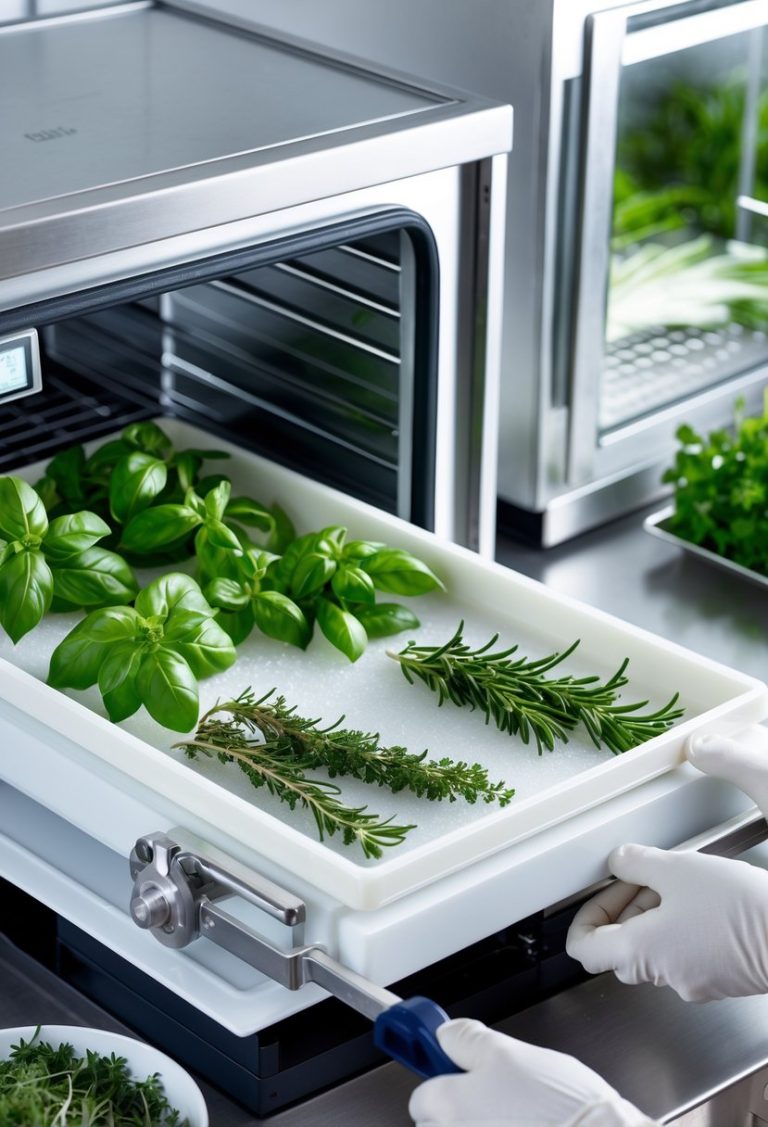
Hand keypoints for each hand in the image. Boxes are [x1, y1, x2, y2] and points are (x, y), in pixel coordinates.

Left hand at [408, 1018, 655, 1125]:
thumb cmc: (563, 1109)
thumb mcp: (513, 1054)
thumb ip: (469, 1041)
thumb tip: (446, 1034)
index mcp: (447, 1106)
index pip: (422, 1093)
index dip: (445, 1079)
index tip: (456, 1072)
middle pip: (437, 1126)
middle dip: (460, 1113)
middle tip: (496, 1100)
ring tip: (519, 1120)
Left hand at [566, 726, 767, 1001]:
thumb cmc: (740, 911)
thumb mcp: (677, 868)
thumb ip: (637, 863)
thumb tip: (619, 861)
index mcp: (641, 952)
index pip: (584, 948)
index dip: (585, 916)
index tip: (599, 891)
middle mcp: (663, 975)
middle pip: (621, 944)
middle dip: (627, 904)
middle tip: (644, 875)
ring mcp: (693, 980)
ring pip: (654, 946)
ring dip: (656, 911)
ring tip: (679, 880)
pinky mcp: (718, 978)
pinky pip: (684, 951)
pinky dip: (682, 925)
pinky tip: (704, 898)